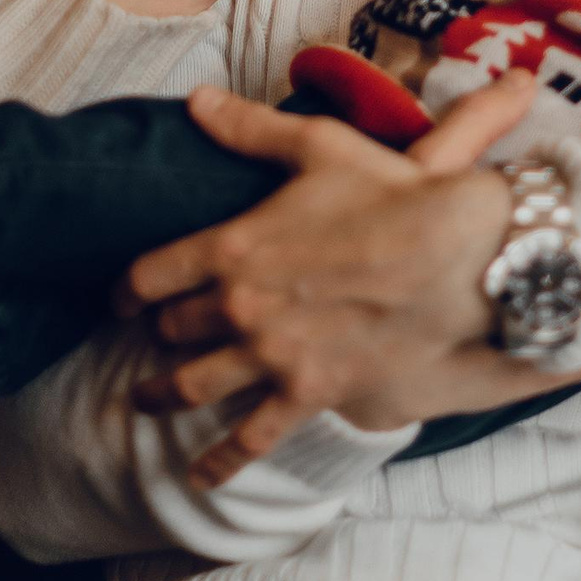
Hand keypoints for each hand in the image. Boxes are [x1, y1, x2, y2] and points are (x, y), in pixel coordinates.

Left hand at [121, 69, 561, 486]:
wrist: (461, 264)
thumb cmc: (394, 198)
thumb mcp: (319, 147)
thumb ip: (251, 129)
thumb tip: (198, 102)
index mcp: (233, 246)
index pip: (153, 273)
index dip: (128, 288)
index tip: (120, 299)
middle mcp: (239, 308)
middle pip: (174, 328)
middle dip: (156, 334)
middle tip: (148, 340)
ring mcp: (271, 357)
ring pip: (196, 384)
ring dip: (164, 394)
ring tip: (146, 401)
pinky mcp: (308, 395)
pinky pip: (251, 438)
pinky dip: (220, 462)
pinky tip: (199, 477)